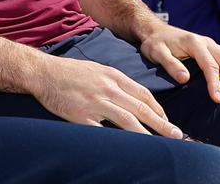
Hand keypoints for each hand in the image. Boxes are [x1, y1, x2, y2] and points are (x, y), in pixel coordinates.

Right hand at [32, 56, 182, 137]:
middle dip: (161, 124)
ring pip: (128, 120)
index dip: (158, 109)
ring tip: (160, 144)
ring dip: (147, 134)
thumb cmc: (69, 71)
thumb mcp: (96, 69)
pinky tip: (128, 150)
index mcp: (113, 76)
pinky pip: (103, 132)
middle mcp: (107, 88)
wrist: (42, 72)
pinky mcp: (82, 115)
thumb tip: (133, 97)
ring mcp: (95, 102)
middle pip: (141, 108)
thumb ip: (115, 82)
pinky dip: (117, 141)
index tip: (167, 120)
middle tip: (177, 135)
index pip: (143, 94)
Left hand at [139, 26, 219, 103]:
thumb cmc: (154, 43)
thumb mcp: (155, 52)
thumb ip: (169, 64)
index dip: (215, 83)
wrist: (154, 30)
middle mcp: (208, 42)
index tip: (217, 99)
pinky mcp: (216, 49)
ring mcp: (214, 45)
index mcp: (195, 43)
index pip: (209, 65)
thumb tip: (185, 78)